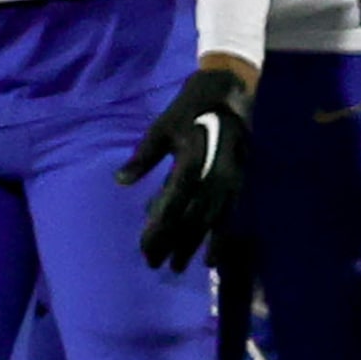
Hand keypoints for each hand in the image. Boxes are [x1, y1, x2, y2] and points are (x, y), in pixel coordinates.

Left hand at [117, 67, 252, 271]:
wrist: (231, 92)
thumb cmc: (190, 107)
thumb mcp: (162, 128)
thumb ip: (144, 158)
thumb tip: (121, 181)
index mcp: (192, 163)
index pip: (172, 206)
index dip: (158, 231)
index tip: (144, 249)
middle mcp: (214, 178)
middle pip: (192, 220)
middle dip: (173, 244)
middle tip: (156, 265)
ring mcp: (230, 182)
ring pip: (211, 222)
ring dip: (194, 246)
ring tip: (181, 266)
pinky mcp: (239, 183)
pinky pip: (229, 217)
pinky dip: (220, 238)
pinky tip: (212, 257)